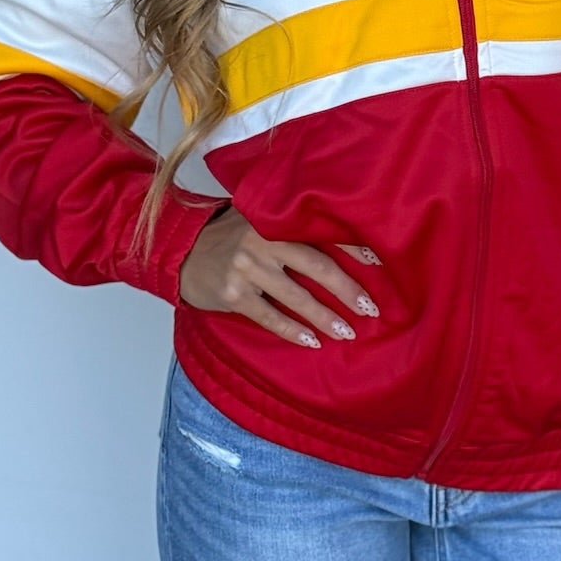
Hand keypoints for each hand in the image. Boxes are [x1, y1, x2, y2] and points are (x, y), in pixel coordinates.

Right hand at [179, 209, 379, 348]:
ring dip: (326, 318)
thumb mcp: (257, 220)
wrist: (180, 252)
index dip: (353, 249)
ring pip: (297, 297)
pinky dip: (293, 331)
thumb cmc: (228, 237)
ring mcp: (246, 268)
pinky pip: (270, 317)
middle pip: (317, 267)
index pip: (322, 233)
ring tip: (347, 332)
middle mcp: (262, 241)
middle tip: (371, 309)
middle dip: (348, 290)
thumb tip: (341, 244)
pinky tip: (312, 341)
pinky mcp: (232, 294)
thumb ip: (290, 226)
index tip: (381, 264)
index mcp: (274, 219)